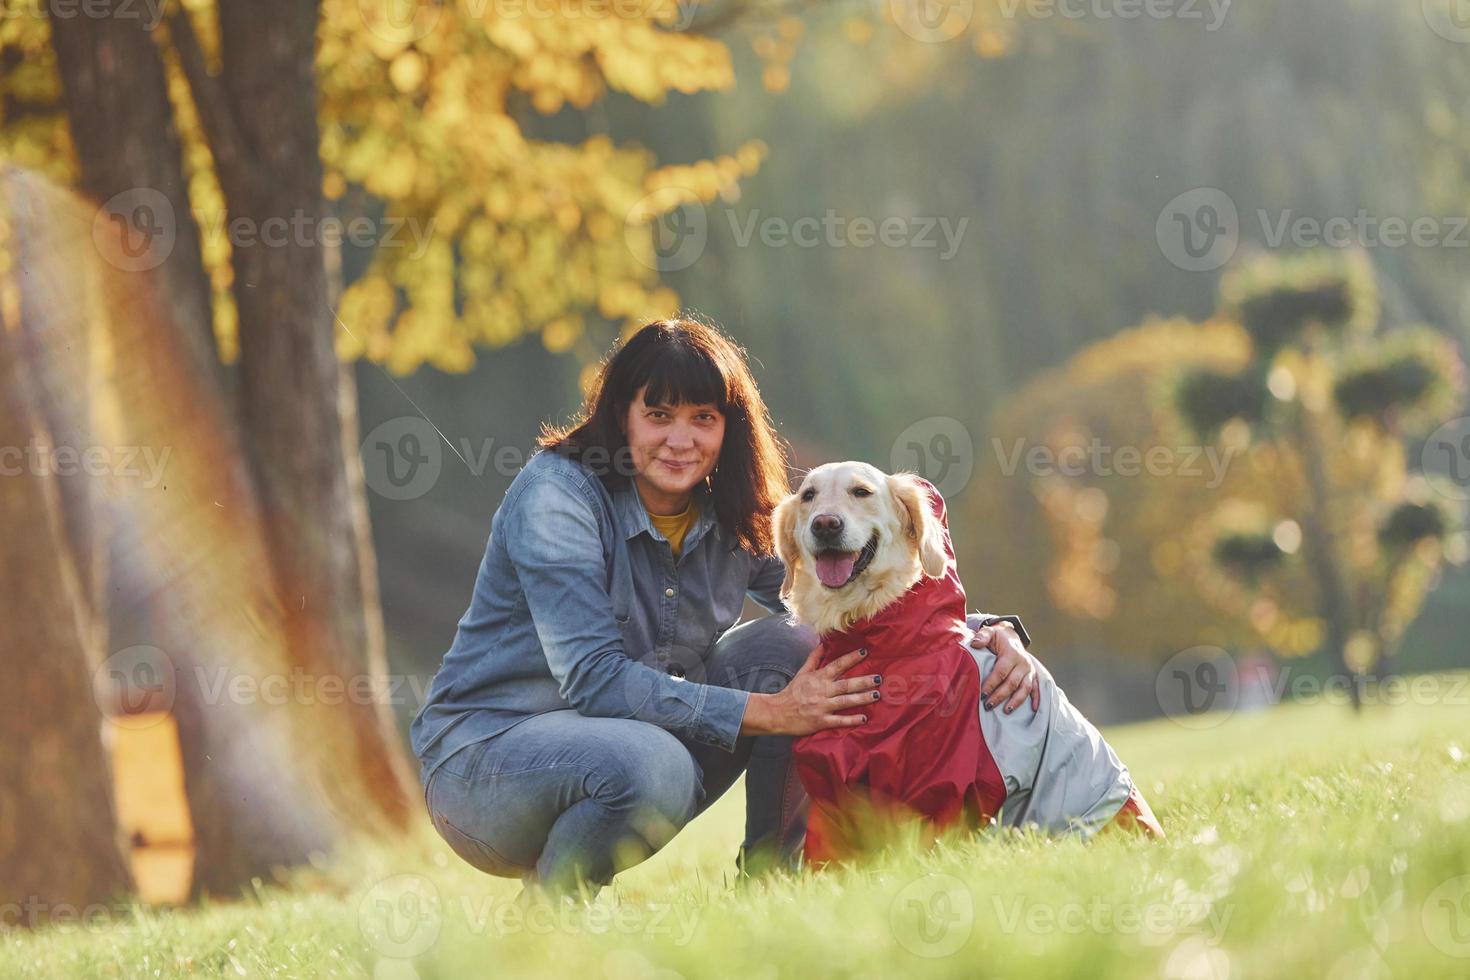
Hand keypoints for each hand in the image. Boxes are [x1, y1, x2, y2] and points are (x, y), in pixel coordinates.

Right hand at [740, 644, 881, 736]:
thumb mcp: (802, 673)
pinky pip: (839, 720)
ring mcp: (821, 706)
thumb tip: (822, 644)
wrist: (778, 712)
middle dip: (863, 681)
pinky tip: (864, 718)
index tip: (864, 652)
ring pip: (845, 701)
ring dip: (861, 698)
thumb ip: (814, 659)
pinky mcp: (820, 721)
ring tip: (876, 695)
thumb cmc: (791, 693)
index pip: (836, 665)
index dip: (850, 658)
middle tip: (879, 678)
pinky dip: (851, 719)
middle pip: (845, 684)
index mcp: (818, 678)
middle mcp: (821, 691)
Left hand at [971, 623, 1039, 712]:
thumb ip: (982, 636)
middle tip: (988, 706)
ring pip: (1025, 688)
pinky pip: (1036, 688)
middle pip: (1012, 683)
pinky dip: (1036, 699)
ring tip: (1006, 711)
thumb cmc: (997, 637)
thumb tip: (975, 643)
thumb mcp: (989, 632)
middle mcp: (1023, 663)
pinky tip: (1032, 709)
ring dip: (1016, 701)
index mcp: (1012, 653)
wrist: (1011, 635)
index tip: (983, 694)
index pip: (1001, 671)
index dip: (992, 683)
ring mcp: (1030, 670)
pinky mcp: (1033, 675)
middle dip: (1000, 696)